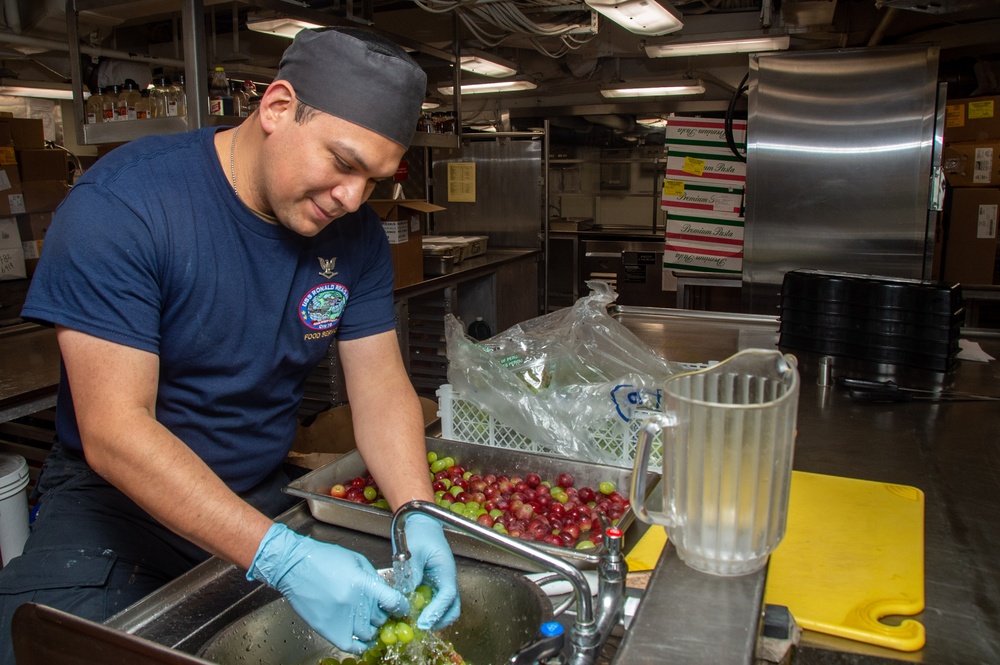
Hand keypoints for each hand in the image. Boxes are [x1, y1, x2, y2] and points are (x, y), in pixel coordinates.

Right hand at [247, 523, 407, 653]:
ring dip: (372, 628)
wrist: (294, 566)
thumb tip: (386, 593)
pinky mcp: (327, 629)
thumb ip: (374, 578)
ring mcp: (340, 619)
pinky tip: (363, 639)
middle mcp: (353, 604)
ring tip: (369, 620)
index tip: (401, 607)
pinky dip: (360, 645)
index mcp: (362, 583)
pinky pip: (351, 646)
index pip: (392, 602)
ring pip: (368, 634)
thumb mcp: (356, 560)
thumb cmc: (324, 559)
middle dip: (384, 615)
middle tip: (381, 611)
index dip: (401, 606)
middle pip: (381, 619)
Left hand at [400, 514, 460, 629]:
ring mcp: (441, 583)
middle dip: (439, 620)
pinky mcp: (432, 584)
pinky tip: (411, 611)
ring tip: (414, 621)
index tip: (423, 622)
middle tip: (420, 627)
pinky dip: (425, 611)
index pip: (447, 595)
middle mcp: (447, 579)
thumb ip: (411, 574)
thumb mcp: (412, 552)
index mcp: (446, 570)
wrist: (420, 523)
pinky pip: (433, 602)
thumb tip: (408, 595)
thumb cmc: (419, 533)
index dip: (436, 611)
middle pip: (452, 607)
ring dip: (433, 618)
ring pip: (444, 608)